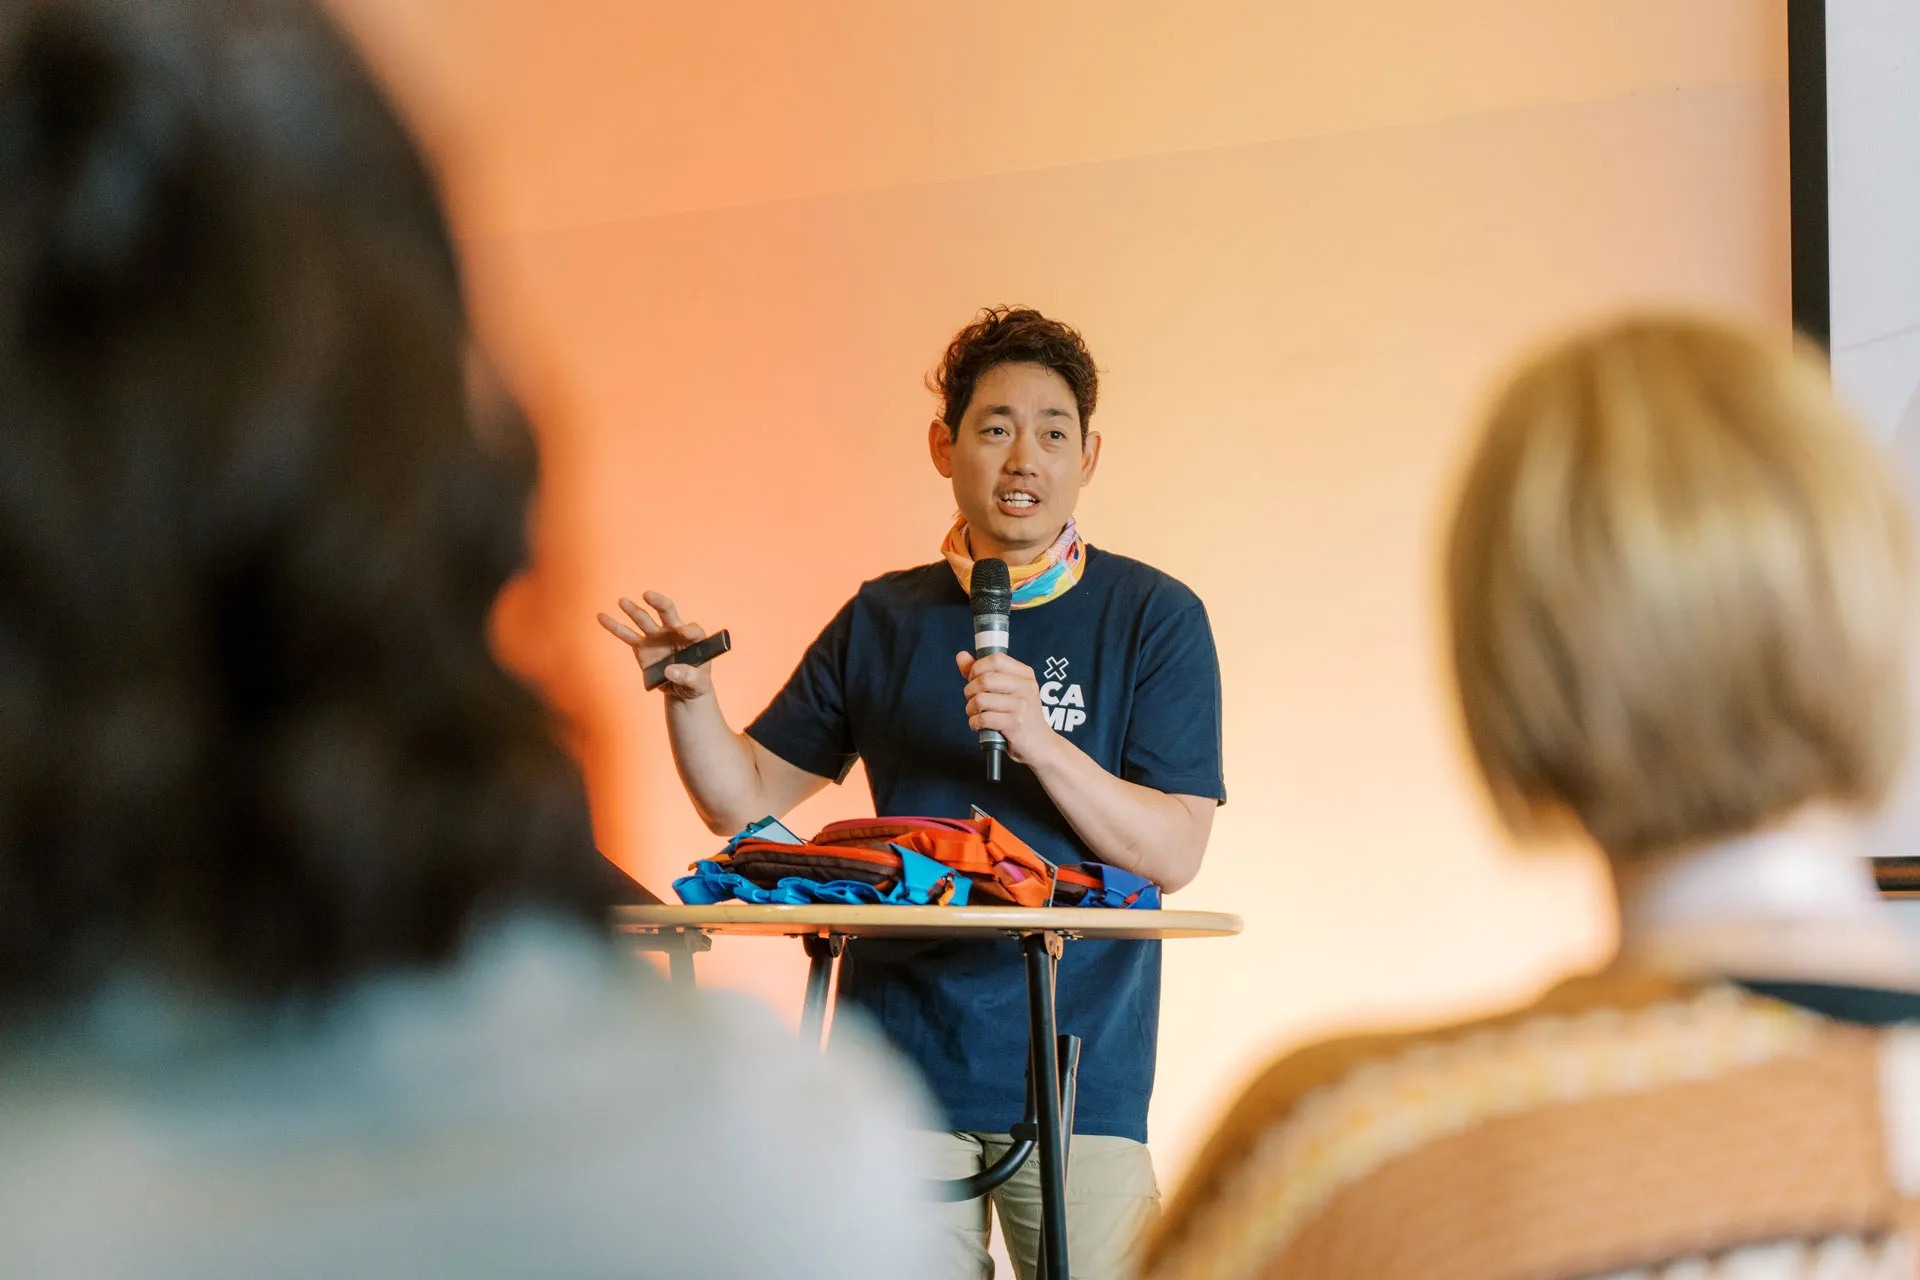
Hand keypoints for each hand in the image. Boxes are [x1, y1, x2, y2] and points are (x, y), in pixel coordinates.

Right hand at [599, 592, 711, 700]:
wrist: (681, 688)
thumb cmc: (695, 683)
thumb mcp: (699, 684)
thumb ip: (689, 677)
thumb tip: (670, 671)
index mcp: (694, 638)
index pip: (694, 630)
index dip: (690, 630)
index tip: (684, 632)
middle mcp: (674, 632)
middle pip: (668, 613)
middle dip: (659, 603)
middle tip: (648, 595)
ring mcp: (656, 637)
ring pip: (644, 620)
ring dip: (633, 611)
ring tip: (623, 601)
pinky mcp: (641, 646)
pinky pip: (627, 635)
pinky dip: (614, 627)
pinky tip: (602, 617)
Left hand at [956, 651, 1059, 766]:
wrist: (1040, 744)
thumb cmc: (1019, 715)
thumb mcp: (1007, 691)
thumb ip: (982, 672)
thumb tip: (961, 656)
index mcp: (1025, 675)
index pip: (995, 659)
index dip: (977, 668)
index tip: (973, 679)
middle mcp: (1026, 687)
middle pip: (985, 679)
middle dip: (970, 690)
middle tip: (971, 699)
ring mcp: (1022, 706)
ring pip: (981, 699)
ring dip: (970, 708)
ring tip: (975, 713)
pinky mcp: (1015, 724)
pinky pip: (983, 718)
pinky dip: (974, 723)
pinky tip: (978, 725)